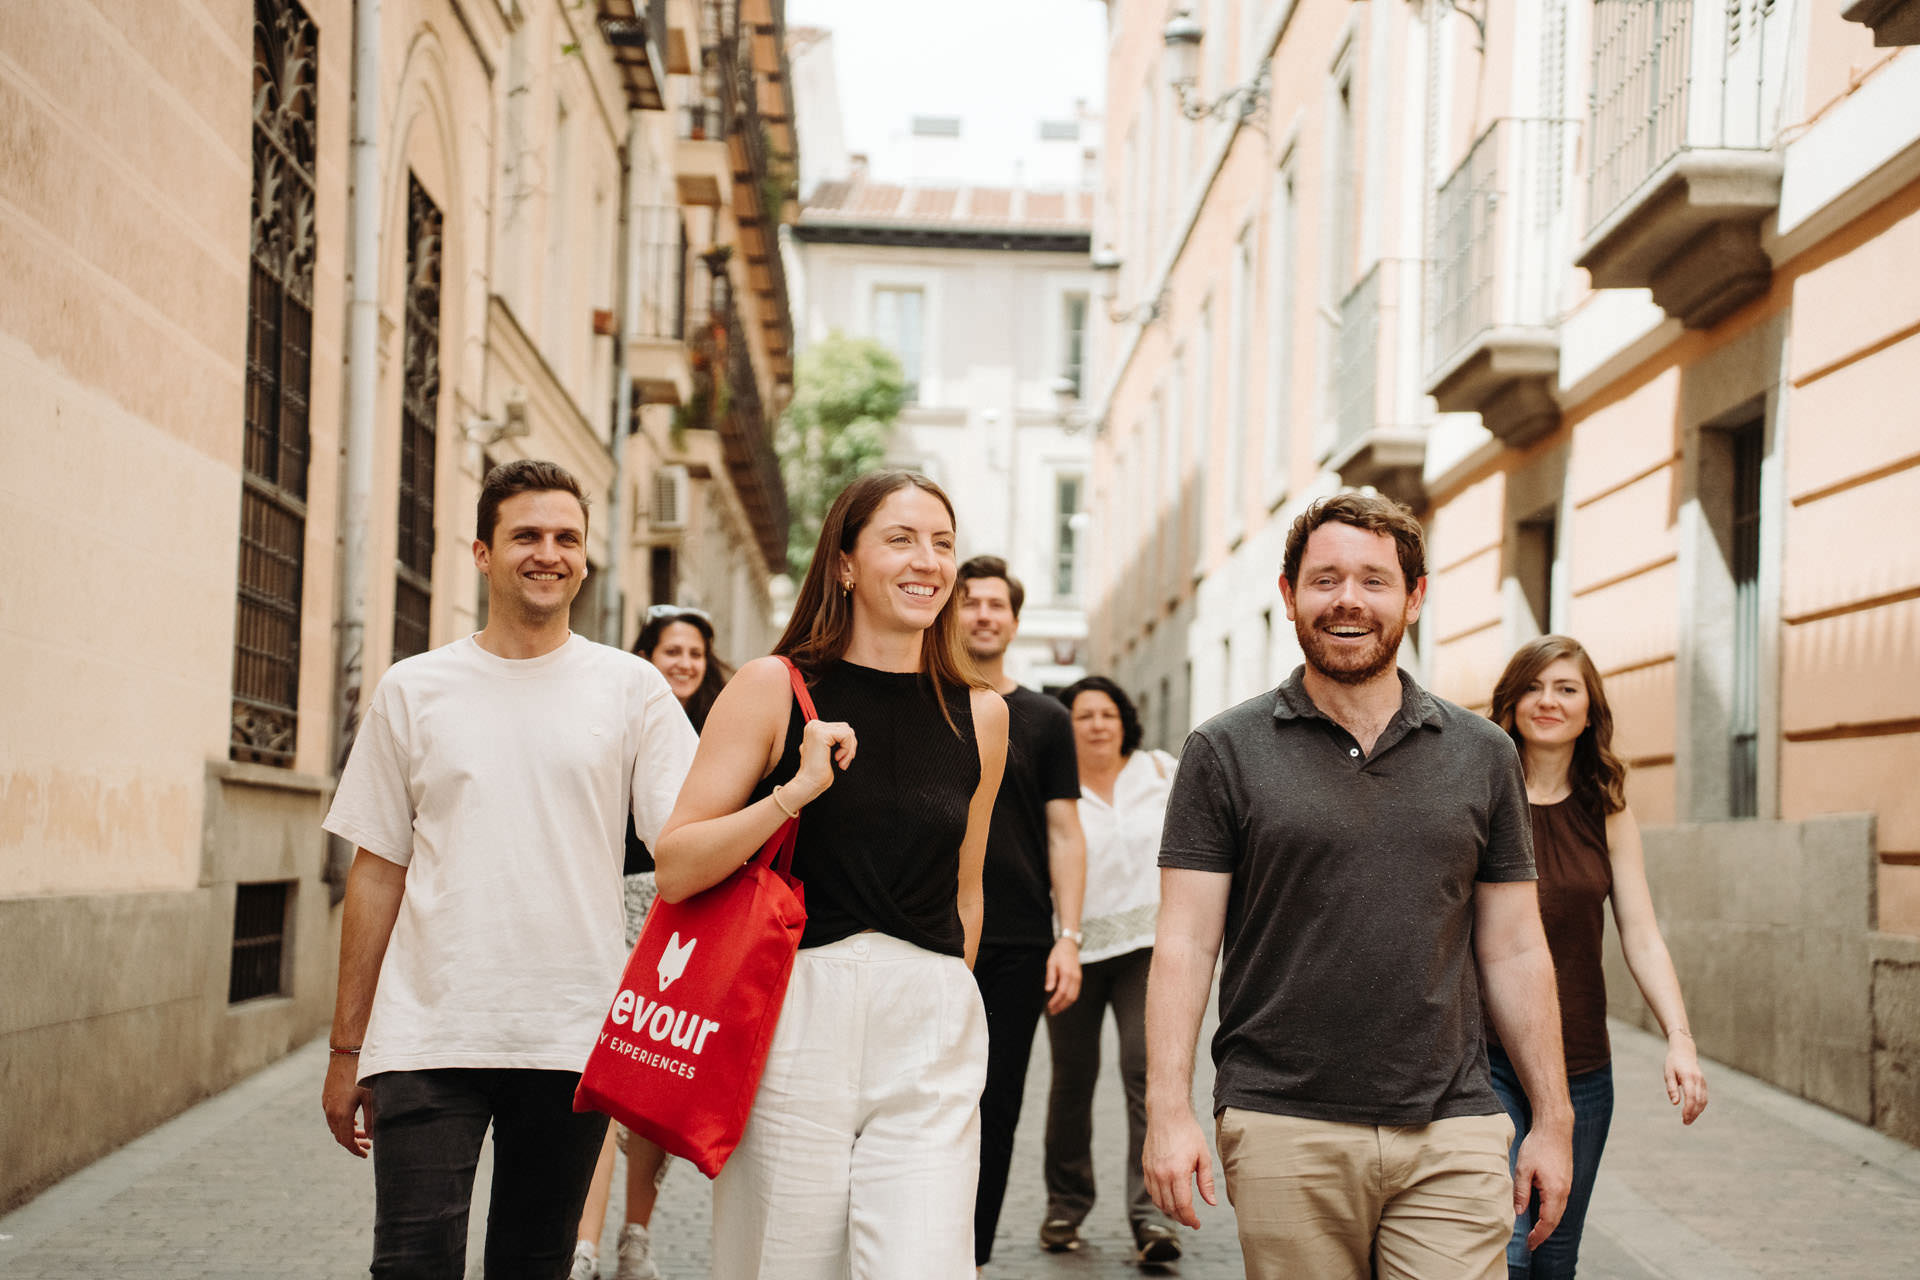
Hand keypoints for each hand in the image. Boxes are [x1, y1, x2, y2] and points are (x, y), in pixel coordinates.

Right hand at [322, 1053, 373, 1157]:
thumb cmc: (363, 1074)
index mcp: (341, 1114)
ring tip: (363, 1133)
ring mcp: (326, 1103)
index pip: (346, 1140)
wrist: (347, 1052)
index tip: (365, 1154)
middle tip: (368, 1145)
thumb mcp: (372, 1097)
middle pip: (340, 1136)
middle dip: (353, 1143)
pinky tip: (354, 1120)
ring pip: (335, 1126)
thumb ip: (372, 1120)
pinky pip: (332, 1116)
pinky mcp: (327, 1096)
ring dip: (348, 1132)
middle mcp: (330, 1111)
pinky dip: (342, 1123)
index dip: (356, 1150)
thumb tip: (371, 1137)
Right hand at [791, 719, 856, 800]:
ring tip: (841, 763)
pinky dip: (848, 750)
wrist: (808, 784)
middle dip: (850, 746)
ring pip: (848, 731)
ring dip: (849, 750)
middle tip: (843, 762)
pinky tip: (839, 760)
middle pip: (846, 728)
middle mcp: (813, 725)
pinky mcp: (821, 734)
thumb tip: (849, 733)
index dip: (847, 745)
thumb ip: (834, 739)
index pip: (842, 728)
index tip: (842, 759)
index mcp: (814, 728)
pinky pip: (846, 735)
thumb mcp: (827, 751)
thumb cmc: (818, 773)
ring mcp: (816, 728)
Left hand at [1043, 937, 1081, 1014]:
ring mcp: (1078, 978)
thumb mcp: (1051, 963)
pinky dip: (1070, 1000)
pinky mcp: (1079, 979)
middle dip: (1061, 1006)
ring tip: (1057, 1009)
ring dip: (1066, 1005)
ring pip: (1074, 996)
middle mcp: (1075, 977)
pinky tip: (1063, 1003)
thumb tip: (1048, 990)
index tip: (1049, 1006)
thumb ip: (1050, 977)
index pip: (1062, 992)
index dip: (1055, 1001)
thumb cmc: (1059, 953)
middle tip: (1052, 1011)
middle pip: (1069, 997)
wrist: (1069, 945)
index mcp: (1067, 973)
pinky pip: (1076, 993)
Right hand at [1143, 1107, 1216, 1228]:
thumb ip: (1206, 1182)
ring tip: (1181, 1212)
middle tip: (1191, 1220)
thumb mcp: (1203, 1156)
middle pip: (1170, 1207)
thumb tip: (1211, 1202)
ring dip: (1170, 1211)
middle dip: (1181, 1218)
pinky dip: (1159, 1200)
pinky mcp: (1146, 1167)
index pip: (1183, 1206)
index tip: (1197, 1224)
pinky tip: (1169, 1199)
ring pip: (1158, 1202)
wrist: (1167, 1115)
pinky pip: (1151, 1191)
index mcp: (1178, 1172)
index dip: (1190, 1219)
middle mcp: (1161, 1174)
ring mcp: (1151, 1171)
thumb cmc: (1187, 1132)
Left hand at [1513, 1118, 1571, 1250]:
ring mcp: (1567, 1186)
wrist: (1554, 1129)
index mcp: (1555, 1191)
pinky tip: (1543, 1214)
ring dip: (1548, 1224)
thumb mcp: (1523, 1168)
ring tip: (1536, 1233)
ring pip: (1559, 1212)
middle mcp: (1564, 1192)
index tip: (1530, 1244)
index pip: (1548, 1221)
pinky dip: (1552, 1213)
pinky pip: (1560, 1203)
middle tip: (1531, 1244)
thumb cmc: (1537, 1146)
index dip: (1539, 1235)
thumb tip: (1519, 1213)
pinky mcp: (1566, 1181)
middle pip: (1555, 1220)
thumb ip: (1521, 1192)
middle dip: (1543, 1234)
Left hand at [1665, 1034, 1708, 1123]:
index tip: (1684, 1118)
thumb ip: (1672, 1088)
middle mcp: (1698, 1080)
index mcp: (1688, 1077)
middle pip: (1699, 1101)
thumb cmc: (1673, 1063)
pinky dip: (1701, 1106)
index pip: (1691, 1097)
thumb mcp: (1668, 1073)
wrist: (1684, 1051)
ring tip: (1689, 1120)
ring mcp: (1703, 1082)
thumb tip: (1675, 1103)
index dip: (1689, 1109)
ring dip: (1698, 1112)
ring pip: (1704, 1100)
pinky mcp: (1704, 1083)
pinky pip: (1704, 1097)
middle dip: (1693, 1113)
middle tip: (1686, 1122)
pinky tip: (1694, 1112)